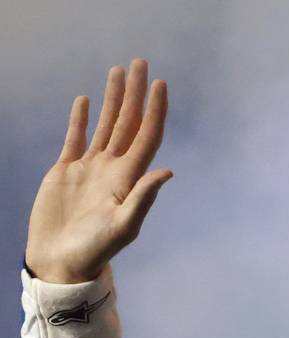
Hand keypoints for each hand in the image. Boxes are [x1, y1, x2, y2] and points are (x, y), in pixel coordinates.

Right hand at [25, 59, 170, 283]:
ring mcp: (90, 168)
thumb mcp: (123, 227)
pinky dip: (82, 119)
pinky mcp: (65, 171)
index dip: (154, 111)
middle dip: (135, 94)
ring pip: (106, 126)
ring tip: (118, 72)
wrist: (61, 262)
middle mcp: (113, 169)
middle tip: (141, 64)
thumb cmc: (94, 251)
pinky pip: (76, 138)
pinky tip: (88, 101)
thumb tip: (167, 172)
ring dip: (113, 99)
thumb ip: (143, 199)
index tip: (161, 85)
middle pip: (128, 123)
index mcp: (128, 179)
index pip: (147, 137)